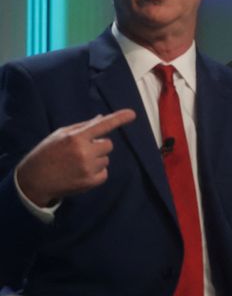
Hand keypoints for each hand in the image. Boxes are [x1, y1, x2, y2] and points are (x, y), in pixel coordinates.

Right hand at [15, 109, 136, 206]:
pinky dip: (97, 172)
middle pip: (108, 144)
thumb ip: (82, 127)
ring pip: (106, 159)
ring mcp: (88, 168)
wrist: (35, 180)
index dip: (118, 119)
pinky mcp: (91, 182)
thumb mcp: (60, 135)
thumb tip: (101, 118)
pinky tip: (81, 172)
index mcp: (76, 137)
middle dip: (99, 146)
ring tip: (78, 163)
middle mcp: (84, 152)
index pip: (102, 125)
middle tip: (82, 151)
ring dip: (97, 160)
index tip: (132, 114)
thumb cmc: (47, 153)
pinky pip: (105, 172)